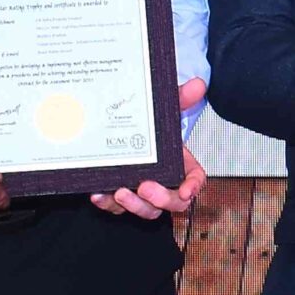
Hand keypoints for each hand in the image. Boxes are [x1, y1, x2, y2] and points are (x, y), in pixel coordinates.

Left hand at [92, 78, 211, 218]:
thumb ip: (181, 98)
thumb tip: (197, 84)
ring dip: (133, 205)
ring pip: (145, 209)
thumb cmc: (150, 128)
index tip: (186, 191)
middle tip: (146, 187)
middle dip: (161, 200)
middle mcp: (164, 182)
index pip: (195, 180)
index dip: (193, 188)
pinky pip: (116, 207)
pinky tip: (98, 194)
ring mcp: (142, 191)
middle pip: (172, 202)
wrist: (121, 131)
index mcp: (180, 164)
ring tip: (119, 192)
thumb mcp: (164, 110)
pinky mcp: (120, 196)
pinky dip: (107, 203)